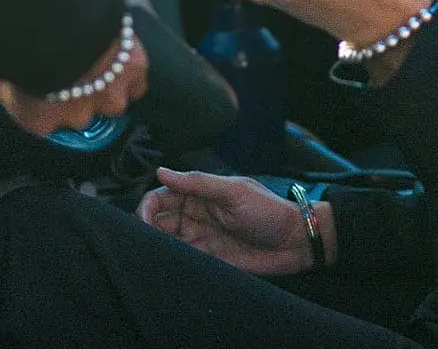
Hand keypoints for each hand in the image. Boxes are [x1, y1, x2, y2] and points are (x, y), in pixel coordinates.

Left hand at [0, 29, 148, 135]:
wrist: (55, 22)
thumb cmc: (22, 48)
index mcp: (41, 121)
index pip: (43, 121)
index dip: (43, 99)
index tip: (42, 81)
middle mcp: (78, 117)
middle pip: (80, 114)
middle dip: (77, 94)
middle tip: (71, 66)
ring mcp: (109, 97)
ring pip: (113, 100)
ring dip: (107, 84)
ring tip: (99, 62)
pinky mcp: (133, 74)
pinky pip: (136, 82)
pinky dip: (130, 71)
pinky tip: (122, 58)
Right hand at [136, 168, 333, 275]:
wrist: (295, 242)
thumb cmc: (269, 211)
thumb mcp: (234, 191)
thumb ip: (198, 183)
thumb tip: (161, 171)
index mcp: (199, 194)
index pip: (160, 197)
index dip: (146, 207)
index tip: (142, 221)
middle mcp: (195, 216)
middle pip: (157, 221)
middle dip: (144, 229)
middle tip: (142, 242)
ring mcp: (200, 239)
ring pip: (165, 242)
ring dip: (155, 247)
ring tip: (152, 256)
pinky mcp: (207, 261)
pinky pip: (181, 261)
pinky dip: (170, 263)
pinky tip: (165, 267)